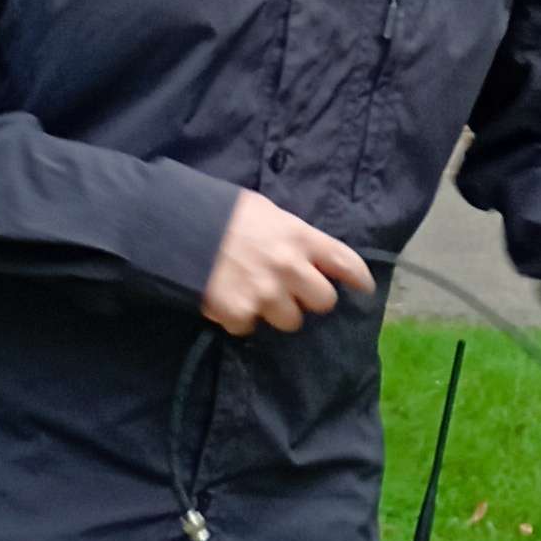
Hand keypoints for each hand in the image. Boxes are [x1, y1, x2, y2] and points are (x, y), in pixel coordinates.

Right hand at [202, 188, 375, 337]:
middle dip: (311, 298)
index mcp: (299, 237)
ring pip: (291, 321)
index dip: (358, 278)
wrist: (176, 227)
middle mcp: (289, 268)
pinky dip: (241, 319)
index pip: (344, 261)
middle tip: (293, 291)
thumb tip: (307, 253)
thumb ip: (291, 235)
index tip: (363, 288)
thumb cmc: (222, 212)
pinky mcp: (239, 314)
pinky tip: (229, 300)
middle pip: (324, 301)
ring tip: (257, 295)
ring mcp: (265, 294)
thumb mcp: (265, 212)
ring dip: (278, 311)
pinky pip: (251, 328)